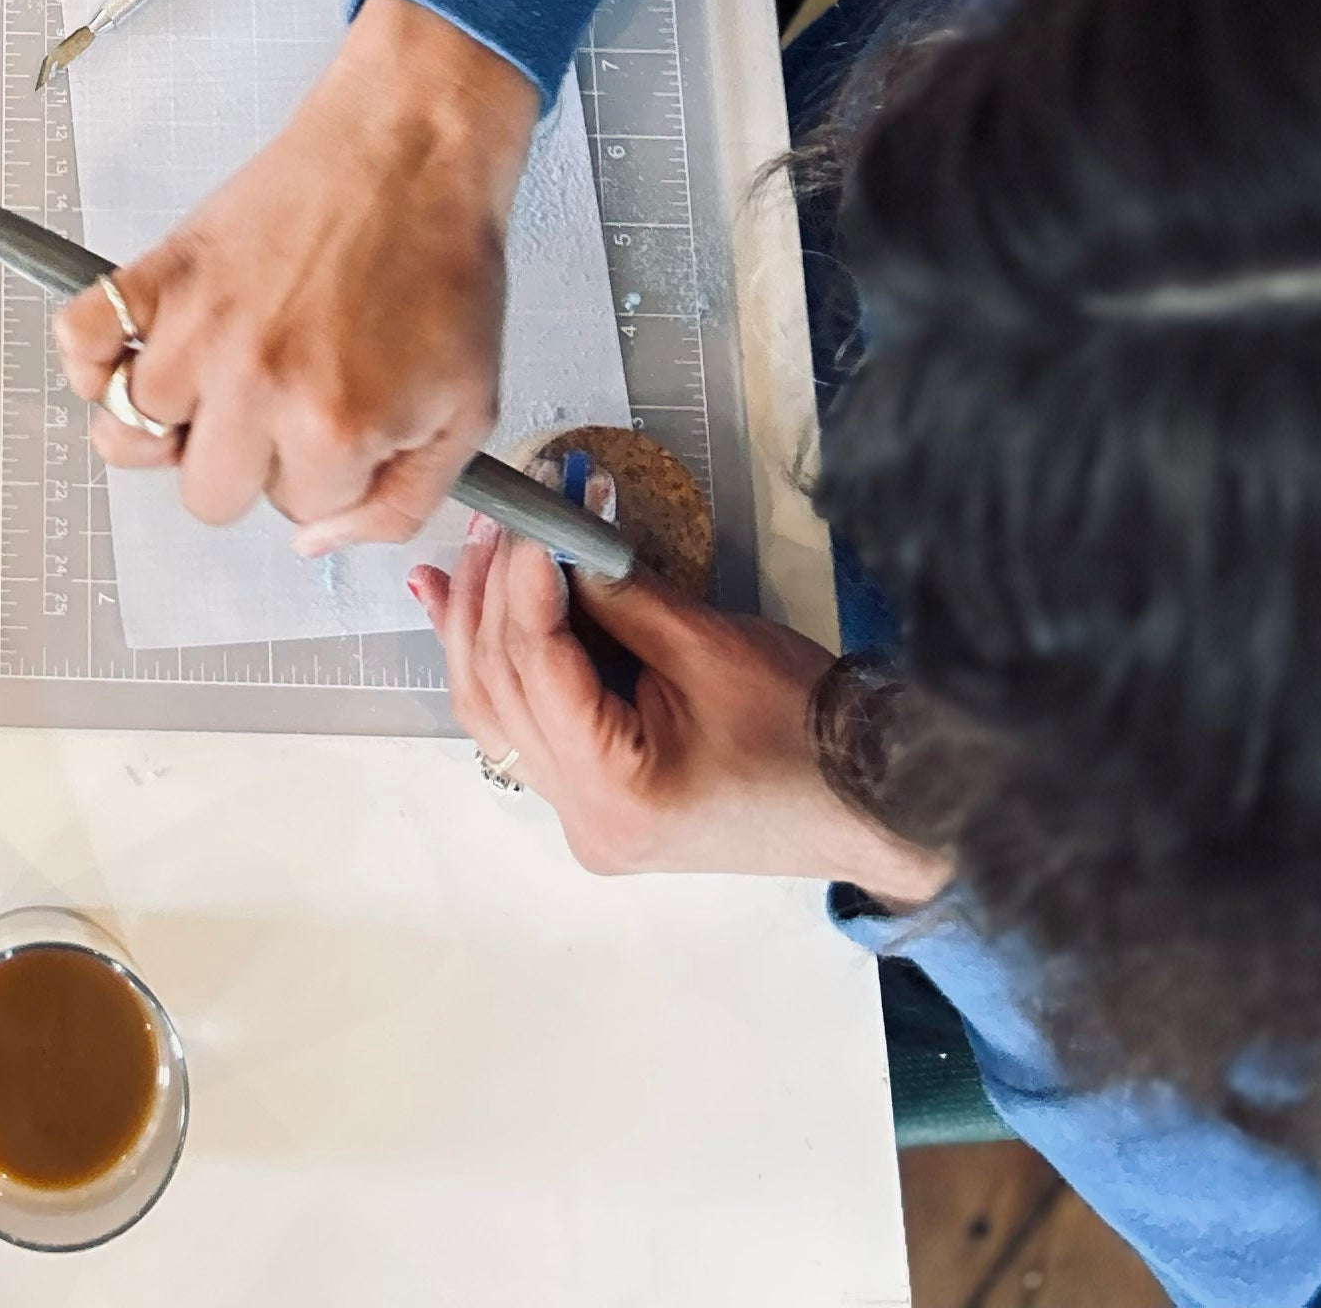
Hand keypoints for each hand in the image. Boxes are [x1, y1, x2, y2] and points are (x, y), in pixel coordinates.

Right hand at [50, 0, 538, 541]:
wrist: (413, 149)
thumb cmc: (443, 263)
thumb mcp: (465, 408)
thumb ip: (400, 506)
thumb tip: (313, 544)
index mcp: (332, 428)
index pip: (297, 513)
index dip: (330, 475)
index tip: (347, 422)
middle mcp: (254, 386)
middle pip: (207, 494)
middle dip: (253, 463)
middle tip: (286, 407)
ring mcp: (198, 327)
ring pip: (133, 433)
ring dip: (175, 419)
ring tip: (216, 382)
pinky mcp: (163, 270)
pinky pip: (79, 340)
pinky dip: (91, 360)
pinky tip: (138, 356)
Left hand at [411, 512, 949, 892]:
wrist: (871, 801)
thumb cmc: (810, 730)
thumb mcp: (709, 644)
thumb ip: (618, 590)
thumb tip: (558, 530)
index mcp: (617, 792)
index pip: (536, 662)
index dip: (523, 571)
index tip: (529, 501)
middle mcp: (586, 819)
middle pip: (501, 687)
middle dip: (491, 591)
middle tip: (496, 514)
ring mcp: (585, 818)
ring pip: (497, 710)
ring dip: (474, 627)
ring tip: (449, 558)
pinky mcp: (595, 801)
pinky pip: (522, 727)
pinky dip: (495, 664)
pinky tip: (460, 613)